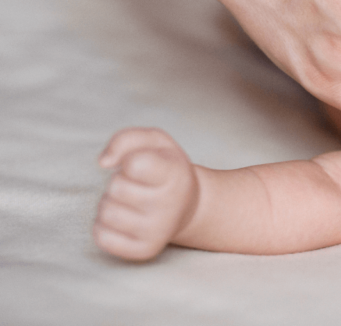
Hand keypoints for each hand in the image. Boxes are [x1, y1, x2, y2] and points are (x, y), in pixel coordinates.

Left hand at [94, 128, 197, 260]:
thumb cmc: (165, 169)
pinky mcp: (145, 250)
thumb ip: (126, 139)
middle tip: (136, 185)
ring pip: (106, 213)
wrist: (189, 206)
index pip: (135, 164)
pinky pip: (103, 238)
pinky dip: (104, 227)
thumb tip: (103, 162)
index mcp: (175, 173)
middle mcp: (170, 204)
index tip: (141, 165)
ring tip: (129, 202)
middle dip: (118, 183)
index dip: (129, 161)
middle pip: (115, 188)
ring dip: (110, 204)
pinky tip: (123, 221)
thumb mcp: (155, 142)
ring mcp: (158, 230)